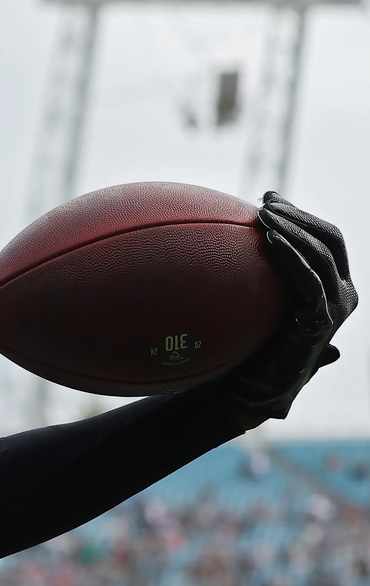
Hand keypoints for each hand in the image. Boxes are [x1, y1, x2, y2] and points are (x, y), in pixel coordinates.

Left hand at [224, 192, 356, 419]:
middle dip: (298, 216)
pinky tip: (267, 240)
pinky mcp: (322, 324)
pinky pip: (309, 283)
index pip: (328, 238)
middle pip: (330, 241)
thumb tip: (241, 234)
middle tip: (264, 202)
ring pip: (323, 256)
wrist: (253, 387)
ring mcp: (337, 310)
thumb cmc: (252, 343)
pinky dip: (291, 257)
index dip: (301, 215)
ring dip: (293, 229)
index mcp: (336, 286)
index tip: (267, 198)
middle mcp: (344, 295)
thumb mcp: (260, 300)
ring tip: (262, 214)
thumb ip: (264, 273)